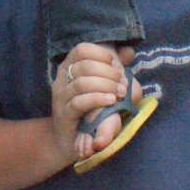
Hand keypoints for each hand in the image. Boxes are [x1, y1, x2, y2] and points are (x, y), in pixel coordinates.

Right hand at [50, 43, 136, 164]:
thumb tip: (129, 51)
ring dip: (105, 86)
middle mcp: (61, 78)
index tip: (117, 65)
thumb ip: (115, 67)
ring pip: (81, 83)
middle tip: (122, 83)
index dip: (101, 54)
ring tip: (120, 93)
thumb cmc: (90, 108)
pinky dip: (97, 99)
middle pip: (84, 65)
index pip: (81, 49)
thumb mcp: (104, 85)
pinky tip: (110, 101)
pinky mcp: (64, 114)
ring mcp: (60, 96)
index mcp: (69, 66)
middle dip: (108, 72)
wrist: (71, 140)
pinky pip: (79, 102)